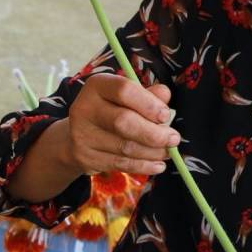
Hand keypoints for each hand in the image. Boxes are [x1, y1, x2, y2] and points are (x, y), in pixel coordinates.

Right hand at [63, 73, 178, 178]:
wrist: (77, 134)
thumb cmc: (111, 110)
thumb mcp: (127, 97)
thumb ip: (147, 95)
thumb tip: (164, 95)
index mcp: (97, 85)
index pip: (124, 91)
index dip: (149, 104)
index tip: (166, 115)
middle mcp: (85, 108)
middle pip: (123, 122)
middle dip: (154, 133)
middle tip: (173, 139)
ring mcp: (82, 134)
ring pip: (124, 147)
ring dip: (152, 152)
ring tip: (168, 152)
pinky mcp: (85, 157)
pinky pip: (119, 164)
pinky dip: (143, 166)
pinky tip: (157, 165)